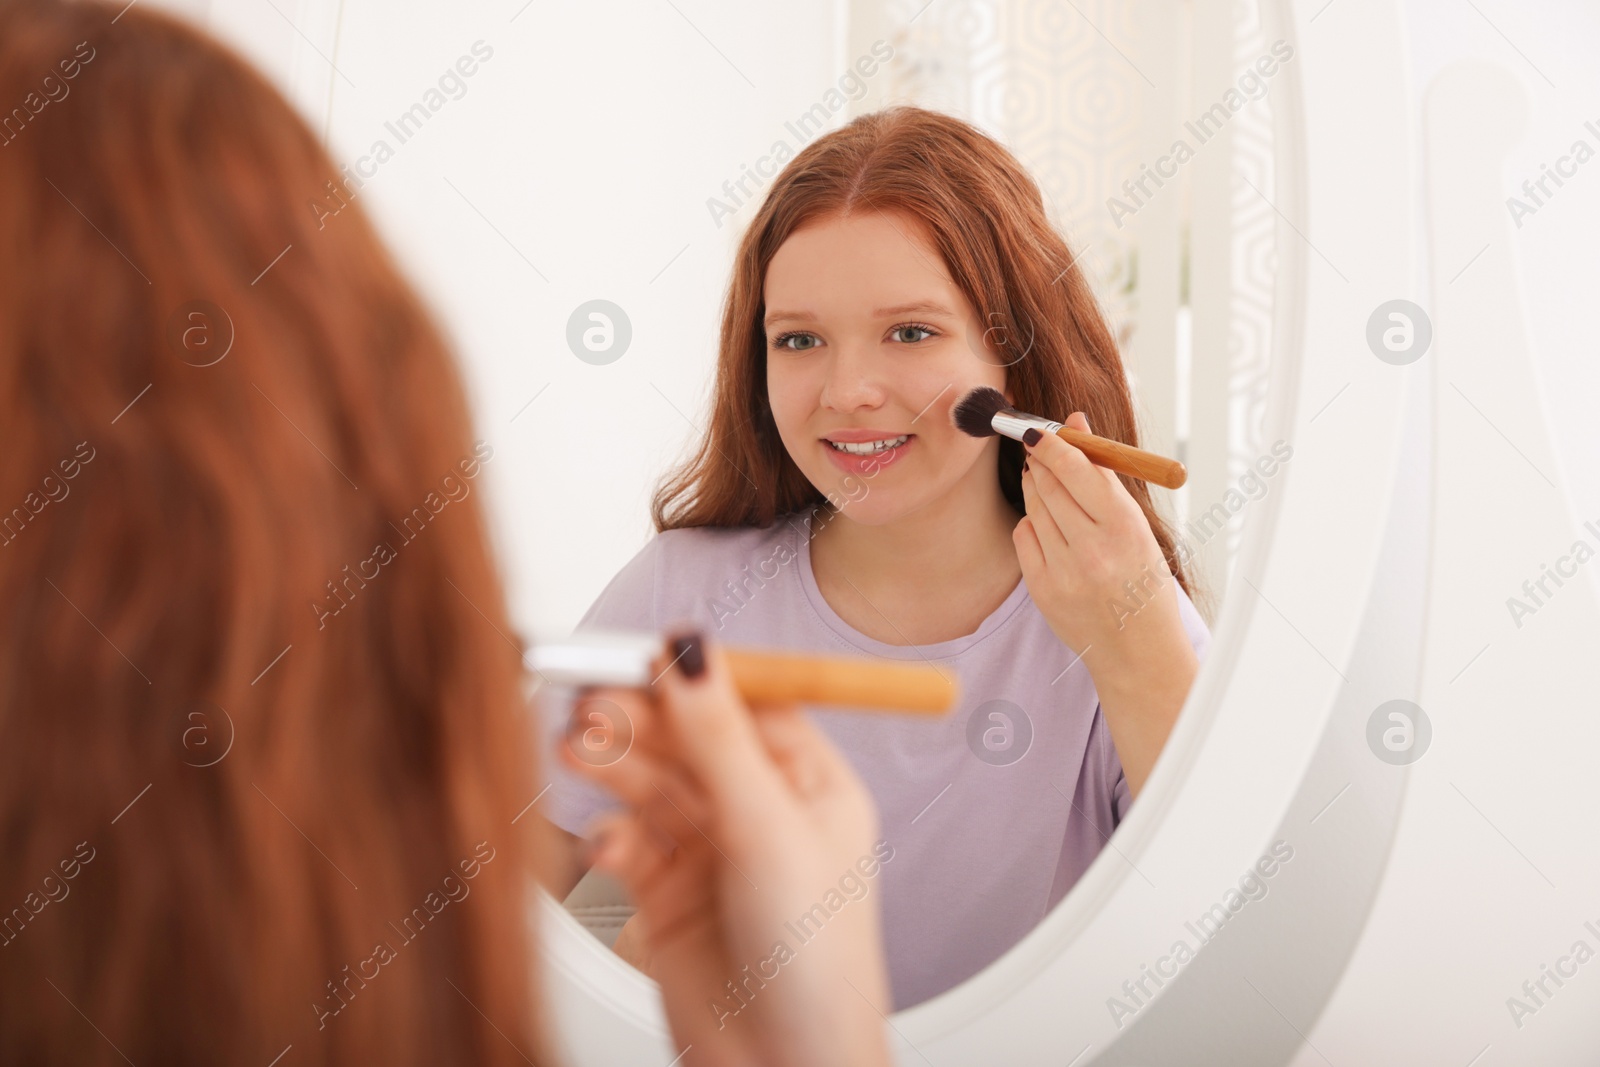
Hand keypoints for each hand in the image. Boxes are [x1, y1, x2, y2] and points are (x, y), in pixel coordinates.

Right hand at [561, 634, 892, 1066]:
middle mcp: (761, 810)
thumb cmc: (815, 962)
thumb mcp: (769, 828)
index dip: (690, 677)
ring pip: (651, 784)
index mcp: (811, 783)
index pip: (744, 702)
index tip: (638, 653)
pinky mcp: (668, 894)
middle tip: (589, 703)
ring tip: (574, 747)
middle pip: (687, 737)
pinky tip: (603, 843)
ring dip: (614, 764)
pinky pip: (629, 841)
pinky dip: (609, 834)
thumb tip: (694, 650)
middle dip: (638, 718)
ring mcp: (712, 851)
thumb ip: (720, 738)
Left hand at [1013, 413, 1198, 796]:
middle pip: (1051, 485)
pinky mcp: (1042, 590)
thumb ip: (1105, 478)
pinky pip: (1024, 537)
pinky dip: (1032, 523)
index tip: (1040, 428)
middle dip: (1040, 459)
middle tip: (1035, 443)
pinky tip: (1046, 524)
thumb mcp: (1138, 528)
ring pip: (1034, 508)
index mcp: (1126, 530)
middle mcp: (1093, 551)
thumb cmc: (1142, 581)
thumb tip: (1075, 422)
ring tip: (1043, 479)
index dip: (1054, 444)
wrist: (1138, 651)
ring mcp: (1064, 573)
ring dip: (1035, 486)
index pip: (1080, 471)